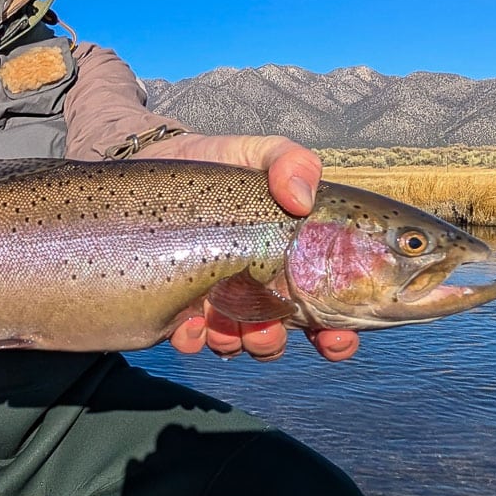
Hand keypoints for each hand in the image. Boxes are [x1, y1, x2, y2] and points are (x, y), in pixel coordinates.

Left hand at [158, 133, 359, 361]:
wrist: (158, 162)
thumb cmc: (218, 163)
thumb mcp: (259, 153)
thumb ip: (290, 162)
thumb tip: (300, 199)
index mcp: (289, 264)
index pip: (326, 313)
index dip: (338, 335)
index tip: (336, 337)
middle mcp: (257, 290)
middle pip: (279, 337)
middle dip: (276, 341)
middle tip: (269, 326)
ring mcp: (216, 300)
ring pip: (238, 343)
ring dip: (238, 342)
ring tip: (227, 319)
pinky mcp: (177, 304)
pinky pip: (190, 339)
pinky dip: (195, 338)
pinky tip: (189, 320)